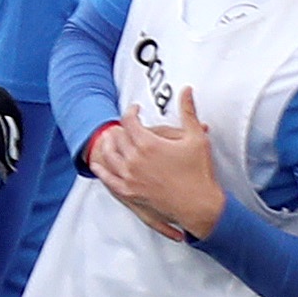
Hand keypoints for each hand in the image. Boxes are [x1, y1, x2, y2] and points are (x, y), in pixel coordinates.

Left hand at [88, 101, 229, 238]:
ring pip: (109, 156)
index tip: (135, 109)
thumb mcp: (196, 137)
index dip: (131, 111)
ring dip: (108, 144)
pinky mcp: (129, 192)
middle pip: (117, 137)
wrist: (199, 205)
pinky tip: (98, 164)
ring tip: (110, 138)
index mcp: (147, 144)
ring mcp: (129, 177)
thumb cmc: (199, 172)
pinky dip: (101, 169)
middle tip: (124, 123)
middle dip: (120, 127)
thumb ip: (188, 111)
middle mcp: (134, 159)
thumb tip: (186, 91)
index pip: (129, 121)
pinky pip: (108, 178)